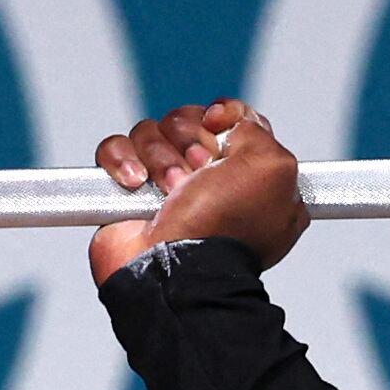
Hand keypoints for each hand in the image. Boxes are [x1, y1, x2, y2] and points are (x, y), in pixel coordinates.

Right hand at [88, 99, 305, 280]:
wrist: (177, 270)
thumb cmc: (225, 228)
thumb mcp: (275, 169)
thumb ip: (259, 130)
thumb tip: (228, 121)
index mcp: (250, 178)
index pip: (233, 119)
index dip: (225, 118)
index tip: (220, 131)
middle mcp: (210, 181)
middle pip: (188, 120)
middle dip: (189, 141)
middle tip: (197, 174)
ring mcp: (167, 186)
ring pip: (151, 132)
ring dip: (159, 158)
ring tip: (170, 190)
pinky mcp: (127, 191)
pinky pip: (115, 148)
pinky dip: (122, 162)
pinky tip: (135, 184)